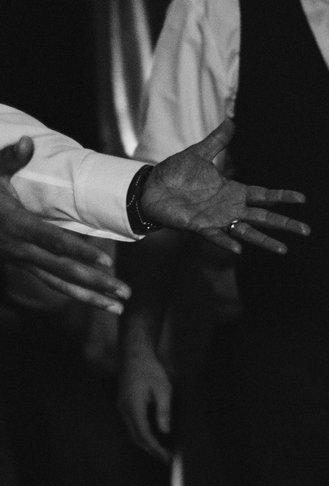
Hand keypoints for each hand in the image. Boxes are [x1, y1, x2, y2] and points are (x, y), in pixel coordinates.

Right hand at [0, 138, 128, 312]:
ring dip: (91, 297)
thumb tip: (28, 141)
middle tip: (126, 294)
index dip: (80, 251)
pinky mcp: (23, 266)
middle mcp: (19, 248)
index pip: (54, 241)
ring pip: (59, 283)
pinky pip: (52, 283)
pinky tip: (98, 301)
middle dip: (96, 283)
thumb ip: (10, 159)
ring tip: (119, 309)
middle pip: (63, 269)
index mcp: (16, 224)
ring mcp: (21, 260)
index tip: (107, 261)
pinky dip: (75, 293)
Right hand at [118, 341, 176, 461]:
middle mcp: (124, 409)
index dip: (155, 448)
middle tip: (167, 459)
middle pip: (136, 437)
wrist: (134, 355)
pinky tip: (153, 439)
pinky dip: (142, 435)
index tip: (167, 457)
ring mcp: (122, 407)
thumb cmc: (150, 370)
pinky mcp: (124, 405)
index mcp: (133, 406)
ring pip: (132, 432)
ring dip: (146, 444)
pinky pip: (132, 425)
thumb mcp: (163, 389)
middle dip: (151, 450)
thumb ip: (164, 411)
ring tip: (162, 452)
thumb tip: (165, 431)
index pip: (143, 434)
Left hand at [143, 120, 309, 255]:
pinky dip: (226, 242)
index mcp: (233, 191)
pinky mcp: (200, 226)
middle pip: (264, 217)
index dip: (283, 197)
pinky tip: (238, 250)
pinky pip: (216, 237)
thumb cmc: (175, 173)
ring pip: (247, 232)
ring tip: (284, 249)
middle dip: (285, 223)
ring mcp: (217, 219)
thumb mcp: (198, 154)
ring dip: (265, 240)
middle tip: (307, 230)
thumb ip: (217, 142)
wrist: (150, 187)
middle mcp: (230, 208)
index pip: (264, 195)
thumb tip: (231, 121)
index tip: (302, 198)